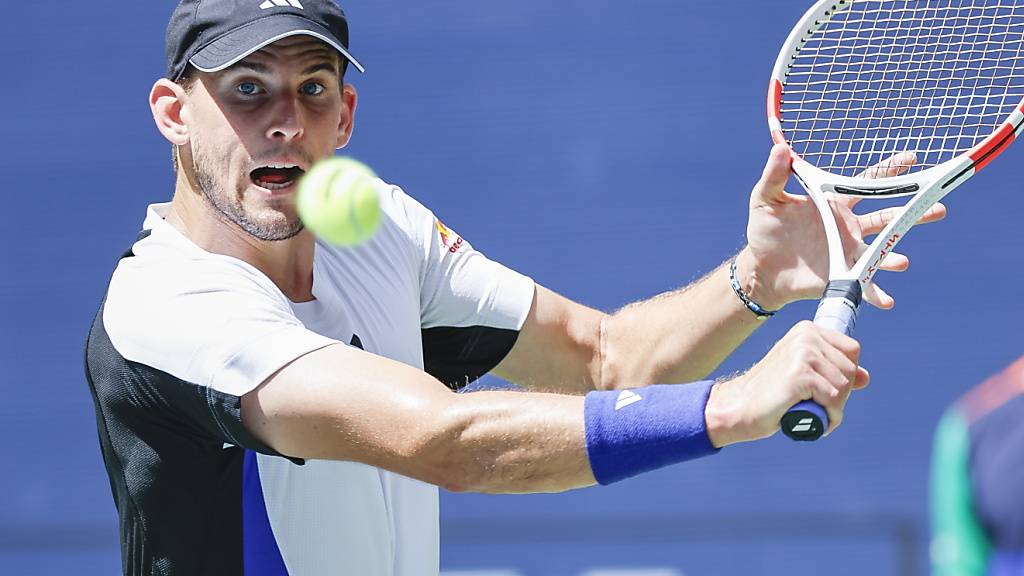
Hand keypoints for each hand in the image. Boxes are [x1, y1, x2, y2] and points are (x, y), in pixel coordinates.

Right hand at [704, 321, 868, 446]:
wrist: (740, 406)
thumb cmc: (772, 392)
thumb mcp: (805, 375)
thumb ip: (833, 372)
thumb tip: (865, 377)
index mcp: (807, 330)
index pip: (852, 350)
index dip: (845, 375)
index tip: (824, 388)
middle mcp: (806, 336)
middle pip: (850, 370)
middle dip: (840, 395)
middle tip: (816, 405)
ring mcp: (803, 354)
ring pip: (844, 387)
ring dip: (834, 408)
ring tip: (813, 413)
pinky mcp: (800, 375)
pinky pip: (833, 400)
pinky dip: (828, 417)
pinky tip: (812, 419)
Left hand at [738, 144, 946, 309]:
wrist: (761, 268)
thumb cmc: (765, 230)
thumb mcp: (765, 199)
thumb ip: (775, 175)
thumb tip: (781, 148)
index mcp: (834, 204)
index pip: (866, 183)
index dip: (889, 170)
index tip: (913, 158)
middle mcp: (848, 226)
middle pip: (887, 216)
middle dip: (913, 212)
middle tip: (939, 208)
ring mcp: (848, 251)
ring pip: (881, 251)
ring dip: (894, 256)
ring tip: (902, 262)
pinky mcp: (842, 275)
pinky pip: (864, 285)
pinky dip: (876, 293)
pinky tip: (887, 301)